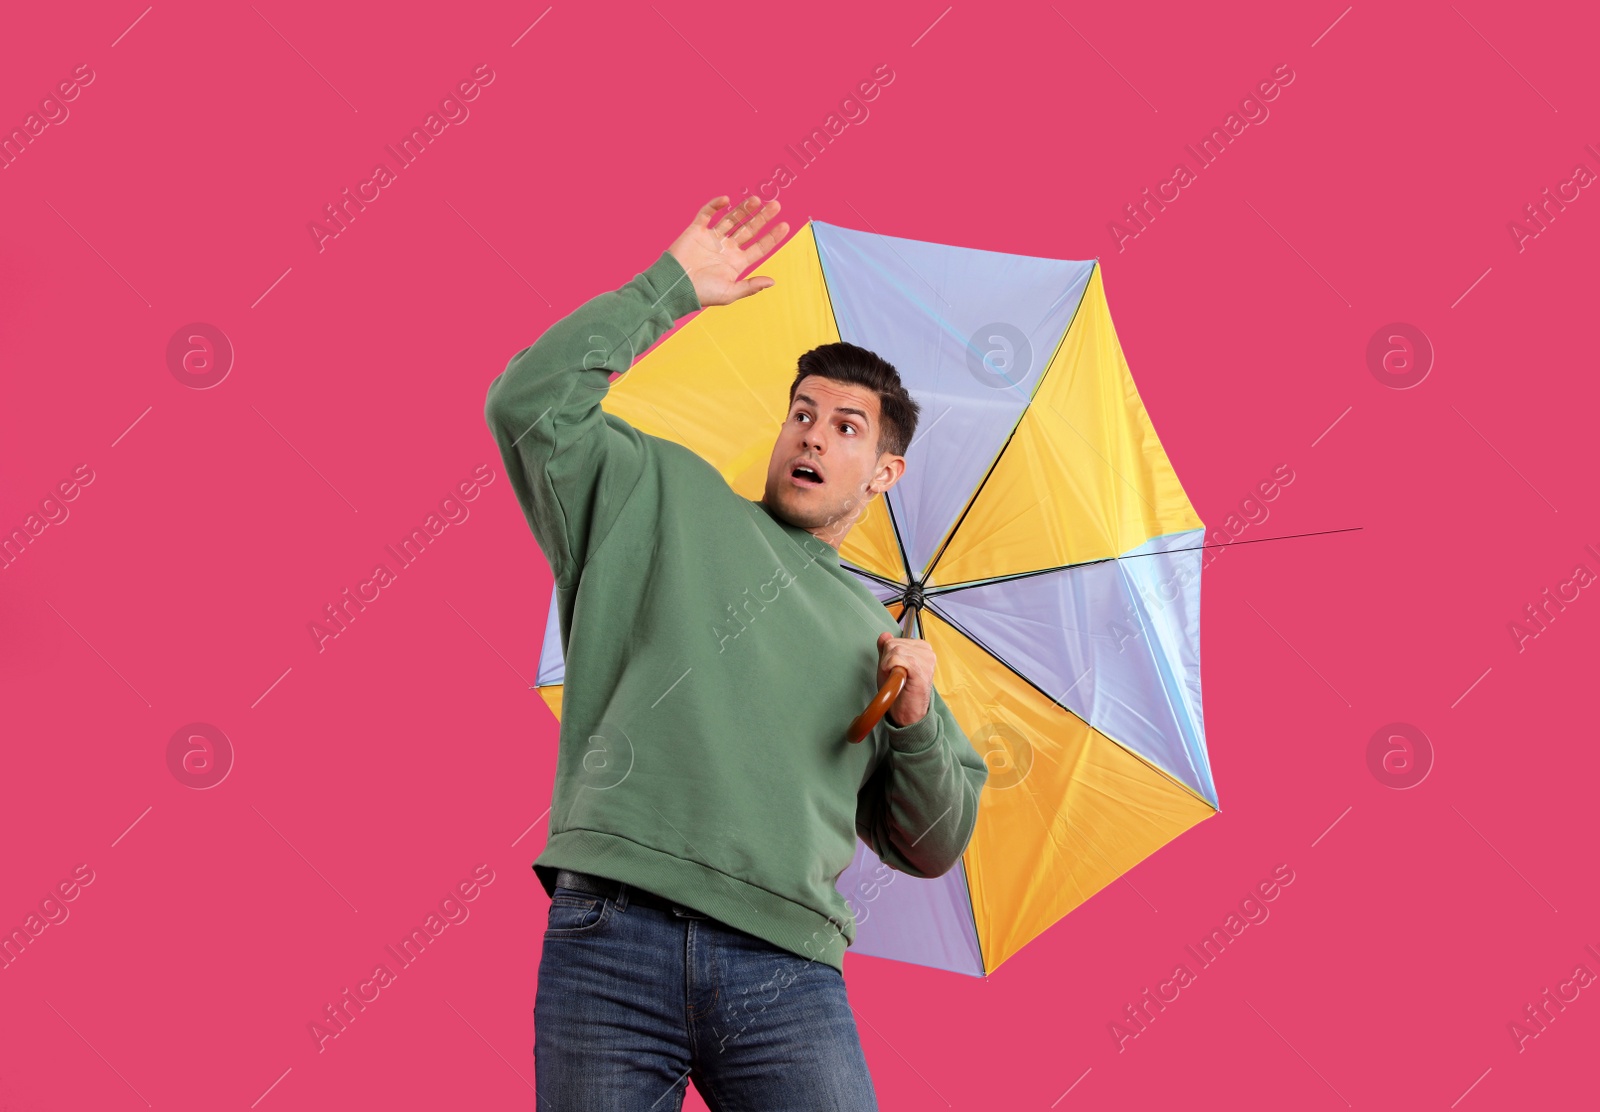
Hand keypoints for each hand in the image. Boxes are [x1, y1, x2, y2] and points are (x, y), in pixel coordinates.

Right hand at [667, 195, 789, 306]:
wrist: (674, 285)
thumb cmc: (701, 294)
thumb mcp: (729, 293)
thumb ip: (750, 287)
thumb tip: (772, 282)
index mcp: (736, 262)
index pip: (759, 247)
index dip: (772, 237)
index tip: (784, 225)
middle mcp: (726, 248)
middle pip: (749, 229)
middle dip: (762, 217)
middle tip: (776, 205)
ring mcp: (712, 237)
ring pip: (732, 219)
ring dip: (744, 209)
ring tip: (757, 199)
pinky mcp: (697, 230)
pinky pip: (707, 213)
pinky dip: (716, 205)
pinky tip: (727, 200)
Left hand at [875, 631, 934, 726]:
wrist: (908, 714)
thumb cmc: (900, 692)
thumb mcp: (889, 666)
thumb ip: (886, 649)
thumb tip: (884, 635)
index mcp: (922, 648)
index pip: (894, 640)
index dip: (887, 656)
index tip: (894, 671)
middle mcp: (927, 651)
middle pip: (893, 644)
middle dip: (887, 661)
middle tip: (895, 677)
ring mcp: (926, 659)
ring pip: (894, 650)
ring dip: (888, 666)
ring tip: (897, 680)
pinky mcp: (921, 668)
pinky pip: (897, 658)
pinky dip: (890, 668)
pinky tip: (898, 679)